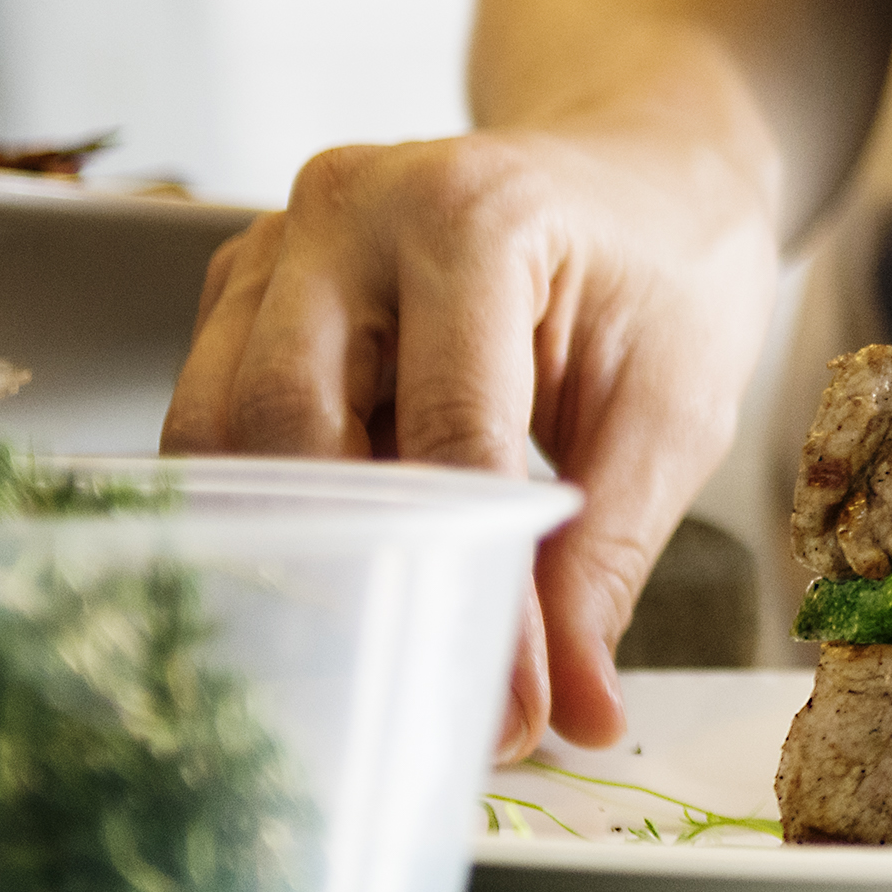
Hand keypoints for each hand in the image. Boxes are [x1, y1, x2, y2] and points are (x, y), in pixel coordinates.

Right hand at [164, 128, 783, 752]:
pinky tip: (340, 562)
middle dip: (343, 570)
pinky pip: (218, 414)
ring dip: (284, 543)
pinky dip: (270, 502)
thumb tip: (570, 714)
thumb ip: (606, 561)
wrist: (644, 177)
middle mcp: (348, 207)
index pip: (448, 439)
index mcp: (472, 215)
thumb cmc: (668, 273)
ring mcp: (280, 239)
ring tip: (366, 639)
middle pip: (283, 428)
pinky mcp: (248, 283)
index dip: (474, 589)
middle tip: (402, 683)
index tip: (506, 709)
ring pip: (219, 429)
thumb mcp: (673, 415)